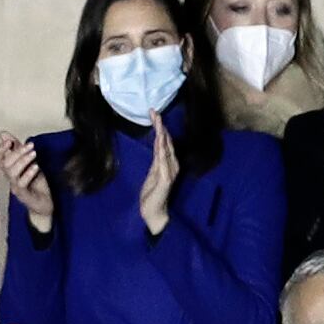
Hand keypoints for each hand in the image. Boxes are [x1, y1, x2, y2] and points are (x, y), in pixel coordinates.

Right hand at [0, 132, 54, 231]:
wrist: (44, 204)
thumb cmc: (35, 183)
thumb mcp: (28, 162)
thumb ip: (17, 148)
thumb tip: (4, 133)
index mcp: (9, 170)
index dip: (0, 149)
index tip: (9, 140)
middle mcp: (9, 178)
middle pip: (5, 163)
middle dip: (17, 152)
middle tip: (30, 145)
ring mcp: (15, 187)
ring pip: (11, 172)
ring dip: (23, 160)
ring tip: (34, 154)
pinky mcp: (23, 195)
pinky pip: (21, 183)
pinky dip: (28, 173)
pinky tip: (36, 167)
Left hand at [137, 113, 180, 237]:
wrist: (154, 212)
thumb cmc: (152, 195)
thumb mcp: (153, 174)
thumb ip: (157, 161)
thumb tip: (159, 146)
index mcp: (167, 164)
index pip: (164, 143)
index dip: (160, 128)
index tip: (154, 114)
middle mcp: (171, 165)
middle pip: (166, 142)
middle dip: (160, 127)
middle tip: (154, 112)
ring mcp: (169, 172)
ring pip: (165, 149)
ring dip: (161, 135)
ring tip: (158, 121)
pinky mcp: (166, 180)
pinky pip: (163, 163)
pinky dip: (162, 151)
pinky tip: (160, 141)